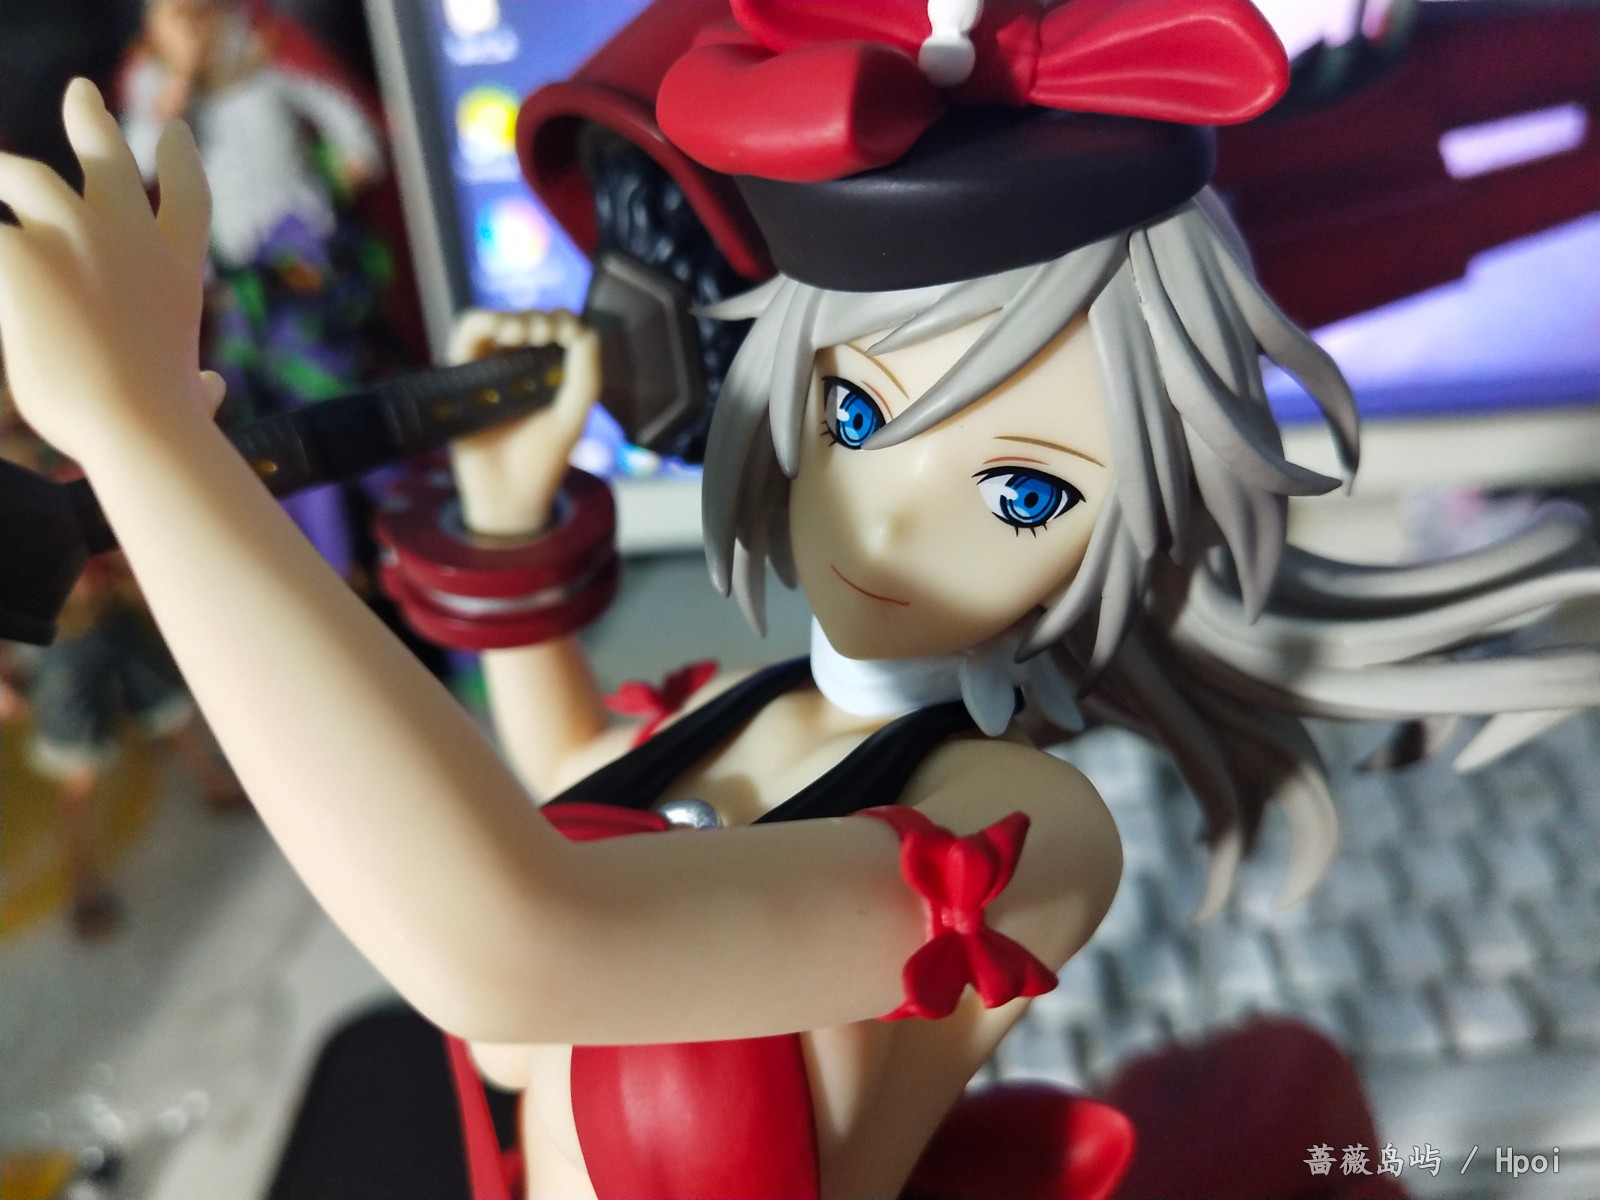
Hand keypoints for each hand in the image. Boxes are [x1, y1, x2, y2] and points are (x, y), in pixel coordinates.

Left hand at [0, 79, 214, 468]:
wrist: (139, 426)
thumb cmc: (169, 423)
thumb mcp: (192, 396)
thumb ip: (202, 387)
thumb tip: (214, 389)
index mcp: (176, 271)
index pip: (187, 198)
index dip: (180, 161)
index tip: (175, 133)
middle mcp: (130, 239)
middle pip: (108, 160)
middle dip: (92, 121)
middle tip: (80, 96)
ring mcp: (75, 239)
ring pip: (25, 177)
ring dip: (1, 169)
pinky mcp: (21, 257)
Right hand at [447, 308, 600, 536]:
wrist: (508, 493)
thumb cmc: (543, 458)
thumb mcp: (573, 414)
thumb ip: (586, 373)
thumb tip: (581, 329)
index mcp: (549, 373)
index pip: (557, 328)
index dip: (563, 321)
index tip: (566, 336)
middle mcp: (518, 366)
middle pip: (528, 319)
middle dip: (539, 318)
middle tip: (543, 336)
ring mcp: (488, 368)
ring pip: (497, 320)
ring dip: (512, 316)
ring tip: (522, 333)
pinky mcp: (461, 372)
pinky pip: (466, 331)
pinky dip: (484, 320)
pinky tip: (503, 330)